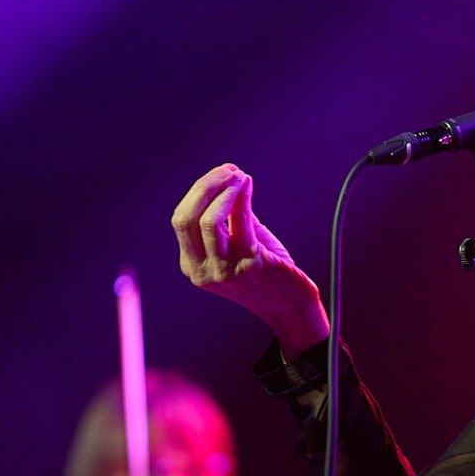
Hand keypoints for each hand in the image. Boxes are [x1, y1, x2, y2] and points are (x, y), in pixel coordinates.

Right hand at [173, 164, 328, 352]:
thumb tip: (229, 178)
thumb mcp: (240, 242)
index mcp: (192, 265)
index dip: (199, 192)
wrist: (292, 306)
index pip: (182, 220)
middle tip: (228, 169)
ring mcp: (222, 271)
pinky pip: (239, 223)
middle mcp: (201, 271)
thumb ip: (230, 216)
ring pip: (208, 220)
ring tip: (240, 175)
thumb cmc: (268, 272)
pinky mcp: (248, 266)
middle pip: (185, 219)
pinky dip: (242, 198)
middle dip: (205, 187)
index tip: (222, 173)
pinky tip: (248, 185)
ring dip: (224, 189)